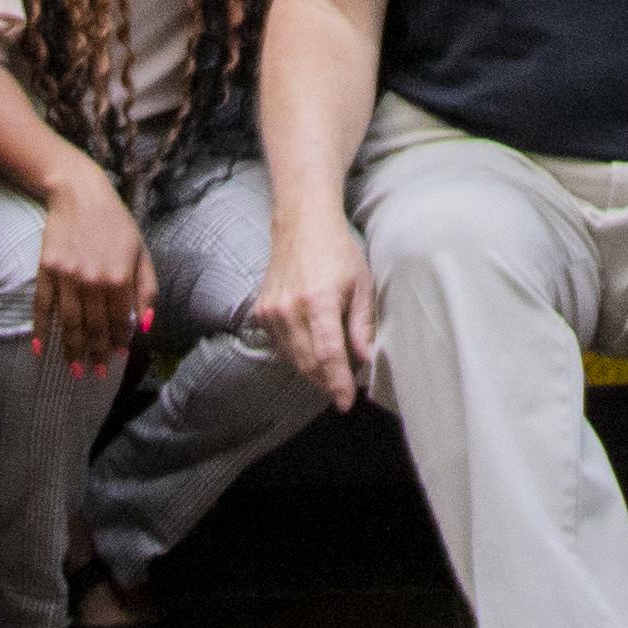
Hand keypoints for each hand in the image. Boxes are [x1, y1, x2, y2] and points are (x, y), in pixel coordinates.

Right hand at [30, 162, 153, 373]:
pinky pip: (42, 306)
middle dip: (96, 354)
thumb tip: (146, 325)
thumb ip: (147, 289)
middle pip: (94, 328)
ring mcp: (67, 276)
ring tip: (74, 370)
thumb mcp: (141, 252)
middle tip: (96, 373)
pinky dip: (40, 329)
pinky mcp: (46, 270)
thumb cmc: (115, 223)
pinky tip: (40, 349)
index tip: (118, 358)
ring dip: (72, 350)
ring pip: (69, 323)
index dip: (120, 342)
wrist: (79, 193)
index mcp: (120, 277)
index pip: (121, 322)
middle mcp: (94, 281)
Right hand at [258, 204, 384, 410]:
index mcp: (319, 301)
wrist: (302, 224)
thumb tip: (365, 361)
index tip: (347, 403)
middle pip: (309, 363)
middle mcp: (290, 309)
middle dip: (328, 382)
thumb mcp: (361, 284)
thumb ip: (362, 325)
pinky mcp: (261, 311)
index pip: (328, 356)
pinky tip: (313, 347)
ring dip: (313, 371)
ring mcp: (272, 311)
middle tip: (346, 387)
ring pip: (293, 359)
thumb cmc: (338, 251)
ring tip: (334, 368)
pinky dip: (298, 354)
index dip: (338, 384)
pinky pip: (280, 346)